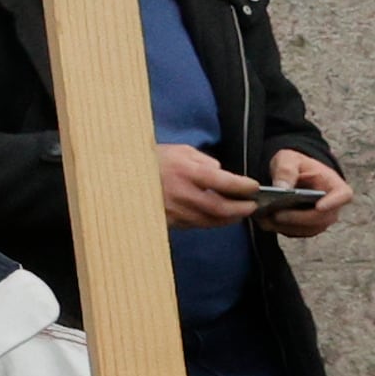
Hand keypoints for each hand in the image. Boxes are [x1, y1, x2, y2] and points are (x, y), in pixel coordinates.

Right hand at [153, 145, 269, 225]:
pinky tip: (216, 216)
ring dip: (228, 219)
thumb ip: (204, 161)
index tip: (254, 187)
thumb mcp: (179, 151)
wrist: (120, 176)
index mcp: (185, 171)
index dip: (243, 187)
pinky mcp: (168, 222)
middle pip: (220, 208)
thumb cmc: (152, 160)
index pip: (224, 182)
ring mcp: (174, 211)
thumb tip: (221, 173)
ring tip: (238, 213)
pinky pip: (195, 225)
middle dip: (240, 209)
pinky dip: (210, 222)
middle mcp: (181, 194)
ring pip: (210, 221)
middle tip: (252, 206)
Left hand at [262, 151, 350, 239]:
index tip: (320, 206)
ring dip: (286, 226)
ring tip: (264, 218)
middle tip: (276, 214)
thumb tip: (282, 188)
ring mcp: (320, 219)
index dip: (334, 202)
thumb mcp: (288, 159)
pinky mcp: (307, 227)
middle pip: (322, 218)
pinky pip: (296, 232)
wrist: (291, 175)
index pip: (343, 195)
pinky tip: (264, 221)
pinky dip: (279, 228)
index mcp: (334, 185)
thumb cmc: (295, 165)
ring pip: (308, 229)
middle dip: (298, 218)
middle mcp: (332, 206)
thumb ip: (286, 170)